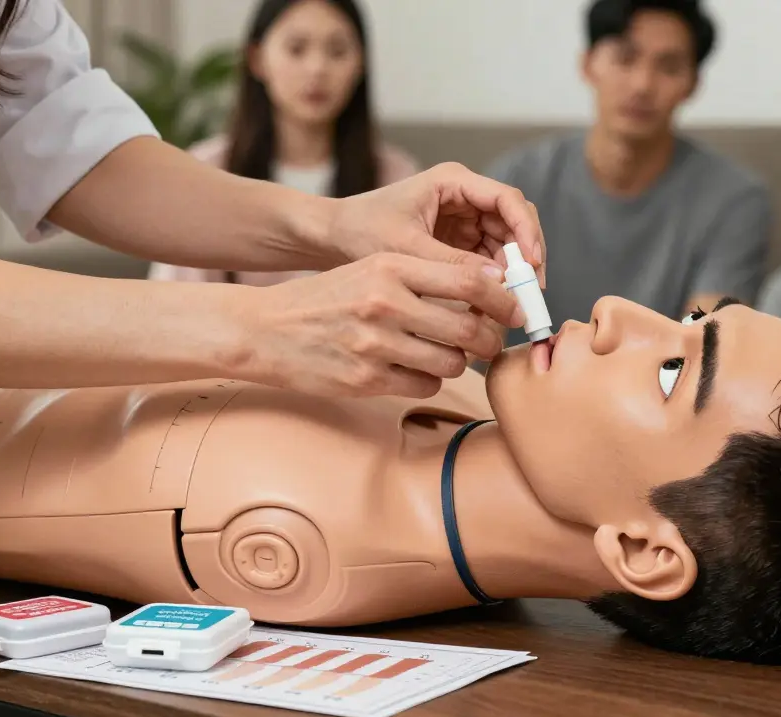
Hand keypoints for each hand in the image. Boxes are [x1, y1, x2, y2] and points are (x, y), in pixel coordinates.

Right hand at [243, 253, 524, 397]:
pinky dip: (429, 380)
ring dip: (458, 363)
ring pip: (451, 363)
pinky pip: (425, 385)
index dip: (503, 298)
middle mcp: (384, 303)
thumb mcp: (372, 269)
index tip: (515, 308)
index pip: (469, 281)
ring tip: (447, 354)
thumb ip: (425, 274)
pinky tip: (415, 369)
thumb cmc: (327, 298)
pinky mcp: (366, 380)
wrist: (265, 330)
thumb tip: (489, 284)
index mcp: (389, 267)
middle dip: (490, 339)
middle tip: (492, 341)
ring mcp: (374, 345)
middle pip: (468, 328)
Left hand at [324, 162, 546, 286]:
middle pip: (514, 222)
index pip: (508, 200)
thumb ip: (451, 263)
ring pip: (505, 243)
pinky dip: (494, 280)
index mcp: (453, 181)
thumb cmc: (361, 231)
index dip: (526, 231)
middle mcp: (464, 196)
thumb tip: (497, 282)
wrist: (332, 237)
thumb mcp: (407, 249)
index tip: (532, 263)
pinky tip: (491, 304)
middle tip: (529, 292)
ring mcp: (463, 218)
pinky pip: (488, 258)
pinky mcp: (457, 240)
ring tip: (510, 303)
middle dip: (525, 256)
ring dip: (512, 271)